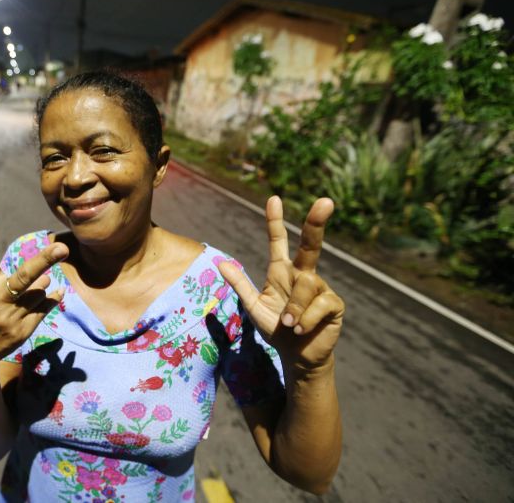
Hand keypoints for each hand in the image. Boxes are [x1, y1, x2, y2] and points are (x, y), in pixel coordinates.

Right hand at [0, 213, 68, 369]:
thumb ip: (17, 282)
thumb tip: (49, 277)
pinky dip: (52, 297)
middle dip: (44, 261)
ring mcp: (12, 317)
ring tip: (20, 301)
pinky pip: (46, 306)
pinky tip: (56, 292)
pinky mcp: (24, 330)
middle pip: (24, 277)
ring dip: (38, 289)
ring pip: (39, 291)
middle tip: (63, 248)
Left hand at [218, 196, 344, 369]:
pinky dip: (306, 319)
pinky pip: (320, 304)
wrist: (296, 356)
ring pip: (307, 285)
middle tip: (325, 202)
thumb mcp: (254, 306)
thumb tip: (221, 263)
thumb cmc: (276, 329)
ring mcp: (321, 288)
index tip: (273, 199)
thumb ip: (240, 284)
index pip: (279, 241)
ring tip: (290, 325)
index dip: (275, 221)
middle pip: (311, 245)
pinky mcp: (334, 304)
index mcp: (282, 272)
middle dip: (316, 223)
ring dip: (294, 309)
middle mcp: (303, 274)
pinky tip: (302, 329)